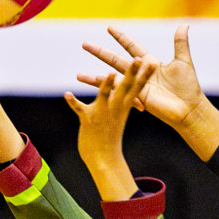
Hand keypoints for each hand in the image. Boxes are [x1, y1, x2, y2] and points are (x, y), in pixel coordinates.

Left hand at [64, 59, 156, 181]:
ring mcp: (102, 114)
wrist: (104, 159)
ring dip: (107, 85)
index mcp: (124, 107)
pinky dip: (73, 102)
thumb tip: (124, 86)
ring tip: (110, 73)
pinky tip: (67, 94)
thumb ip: (121, 100)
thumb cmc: (110, 136)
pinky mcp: (88, 120)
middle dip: (132, 73)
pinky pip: (80, 109)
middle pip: (125, 88)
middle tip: (140, 58)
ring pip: (104, 96)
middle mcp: (115, 109)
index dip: (144, 75)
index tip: (152, 61)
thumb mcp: (119, 115)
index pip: (137, 88)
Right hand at [79, 25, 204, 128]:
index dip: (121, 37)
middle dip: (100, 52)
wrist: (189, 109)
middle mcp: (139, 75)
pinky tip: (93, 93)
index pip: (132, 47)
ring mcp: (136, 87)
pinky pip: (117, 95)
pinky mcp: (136, 99)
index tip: (109, 27)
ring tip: (78, 76)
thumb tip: (184, 24)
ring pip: (111, 80)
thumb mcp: (183, 61)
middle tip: (84, 44)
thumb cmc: (187, 87)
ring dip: (94, 78)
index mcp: (149, 64)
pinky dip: (106, 93)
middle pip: (115, 60)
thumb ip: (180, 43)